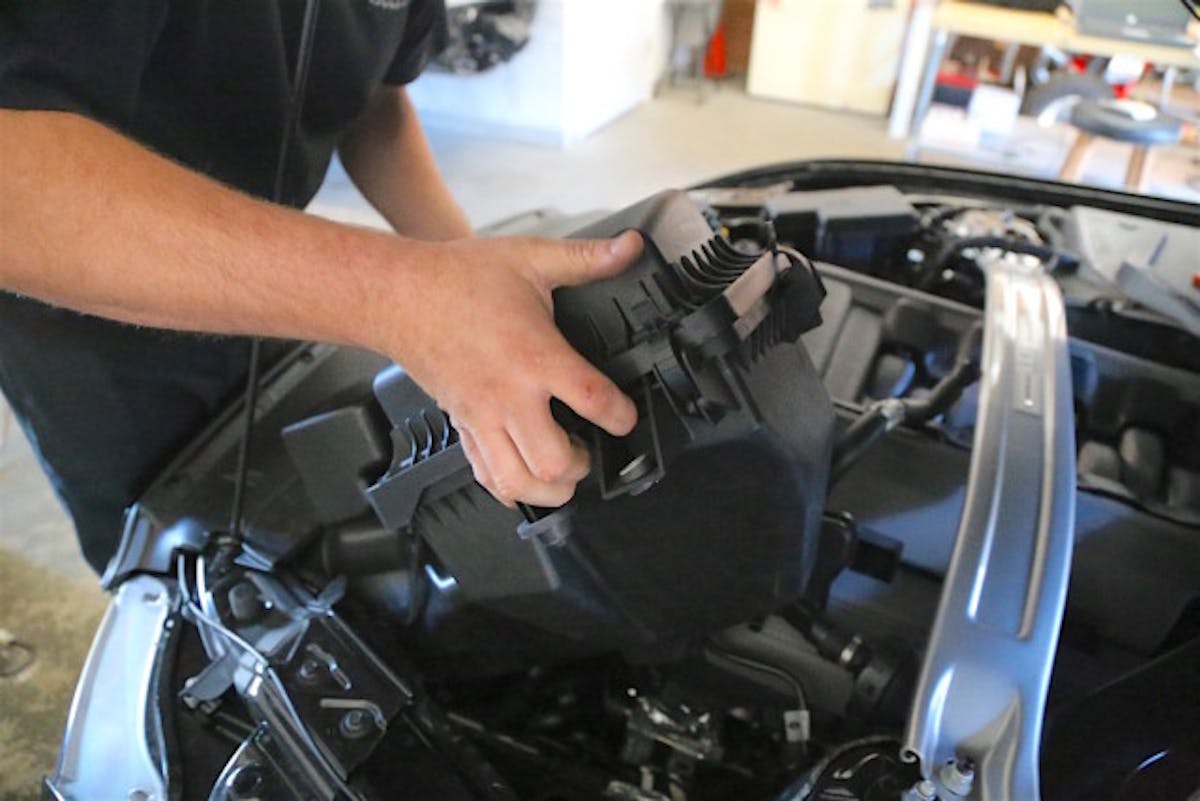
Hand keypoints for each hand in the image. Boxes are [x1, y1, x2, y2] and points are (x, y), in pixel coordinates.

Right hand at [384, 231, 642, 507]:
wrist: (398, 294)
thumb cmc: (458, 278)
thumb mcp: (530, 258)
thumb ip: (586, 257)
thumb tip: (631, 246)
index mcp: (534, 356)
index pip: (592, 400)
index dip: (621, 416)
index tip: (626, 417)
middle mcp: (508, 396)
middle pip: (553, 461)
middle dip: (582, 465)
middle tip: (591, 449)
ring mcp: (481, 416)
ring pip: (516, 482)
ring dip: (547, 488)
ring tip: (561, 471)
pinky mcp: (461, 424)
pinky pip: (483, 475)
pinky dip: (508, 487)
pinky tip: (524, 477)